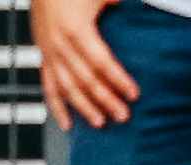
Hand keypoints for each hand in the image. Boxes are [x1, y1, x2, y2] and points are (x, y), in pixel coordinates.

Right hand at [35, 0, 138, 128]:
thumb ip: (119, 7)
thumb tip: (147, 15)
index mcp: (76, 29)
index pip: (101, 61)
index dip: (117, 79)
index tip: (134, 94)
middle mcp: (60, 44)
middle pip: (85, 79)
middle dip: (105, 99)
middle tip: (123, 116)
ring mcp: (49, 52)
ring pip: (67, 87)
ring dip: (84, 107)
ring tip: (101, 123)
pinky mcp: (43, 56)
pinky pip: (48, 86)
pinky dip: (57, 107)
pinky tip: (68, 125)